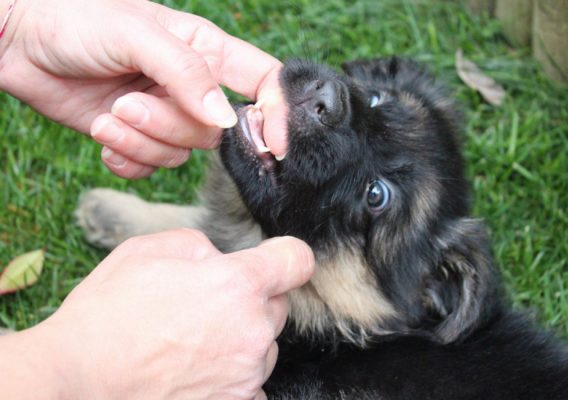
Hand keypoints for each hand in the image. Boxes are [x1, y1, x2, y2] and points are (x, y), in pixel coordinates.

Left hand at [0, 0, 288, 177]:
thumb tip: (227, 120)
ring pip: (181, 153)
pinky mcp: (138, 139)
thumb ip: (187, 75)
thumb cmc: (76, 19)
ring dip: (140, 141)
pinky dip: (126, 158)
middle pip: (215, 132)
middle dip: (170, 126)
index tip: (273, 146)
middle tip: (128, 103)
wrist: (19, 41)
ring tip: (109, 114)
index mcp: (207, 51)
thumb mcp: (138, 35)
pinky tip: (103, 134)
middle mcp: (192, 87)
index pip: (264, 83)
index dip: (278, 114)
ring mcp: (165, 116)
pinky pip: (151, 168)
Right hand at [0, 230, 313, 399]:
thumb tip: (221, 259)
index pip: (296, 260)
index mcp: (237, 284)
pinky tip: (196, 370)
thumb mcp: (150, 250)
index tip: (275, 262)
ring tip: (192, 342)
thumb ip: (202, 246)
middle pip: (277, 306)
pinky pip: (250, 382)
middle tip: (206, 306)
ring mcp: (246, 374)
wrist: (77, 378)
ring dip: (242, 339)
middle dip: (251, 301)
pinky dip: (231, 375)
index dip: (286, 257)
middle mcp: (252, 331)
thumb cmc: (108, 312)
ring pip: (264, 346)